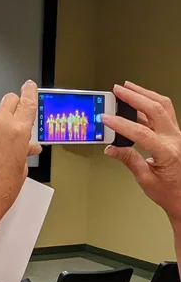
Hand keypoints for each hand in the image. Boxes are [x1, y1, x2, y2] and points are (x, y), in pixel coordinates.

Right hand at [103, 82, 180, 225]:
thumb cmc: (171, 193)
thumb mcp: (145, 180)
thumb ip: (129, 160)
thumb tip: (112, 149)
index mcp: (168, 152)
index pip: (141, 132)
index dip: (121, 124)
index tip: (107, 119)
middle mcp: (175, 140)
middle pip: (156, 109)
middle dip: (135, 96)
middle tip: (118, 90)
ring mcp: (177, 135)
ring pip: (163, 106)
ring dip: (145, 94)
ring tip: (128, 88)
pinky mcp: (176, 134)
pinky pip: (165, 112)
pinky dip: (151, 103)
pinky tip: (138, 102)